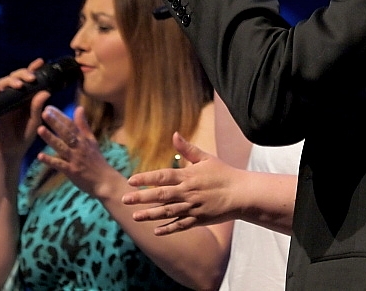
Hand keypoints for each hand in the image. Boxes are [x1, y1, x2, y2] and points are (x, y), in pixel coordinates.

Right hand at [0, 58, 50, 157]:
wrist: (12, 149)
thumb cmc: (26, 134)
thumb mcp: (35, 121)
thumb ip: (38, 107)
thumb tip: (45, 92)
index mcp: (29, 95)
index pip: (31, 77)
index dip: (33, 68)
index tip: (40, 62)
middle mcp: (17, 94)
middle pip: (16, 76)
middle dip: (23, 73)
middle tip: (31, 78)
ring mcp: (5, 99)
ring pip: (3, 82)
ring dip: (10, 81)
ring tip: (19, 86)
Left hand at [36, 105, 120, 198]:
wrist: (105, 181)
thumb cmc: (97, 160)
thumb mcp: (92, 140)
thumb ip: (84, 125)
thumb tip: (79, 108)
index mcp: (83, 139)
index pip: (71, 124)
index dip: (60, 116)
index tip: (49, 107)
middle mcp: (79, 147)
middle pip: (66, 133)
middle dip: (55, 123)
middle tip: (44, 112)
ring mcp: (75, 159)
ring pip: (61, 146)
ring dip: (51, 138)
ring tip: (40, 129)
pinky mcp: (72, 171)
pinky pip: (60, 165)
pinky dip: (50, 160)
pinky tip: (40, 156)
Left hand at [121, 132, 242, 233]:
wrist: (241, 193)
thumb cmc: (223, 173)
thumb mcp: (206, 158)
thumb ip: (188, 149)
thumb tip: (174, 134)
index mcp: (188, 176)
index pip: (163, 176)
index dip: (146, 178)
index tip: (131, 181)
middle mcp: (188, 192)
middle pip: (161, 195)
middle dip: (142, 198)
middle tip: (124, 199)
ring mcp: (193, 207)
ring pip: (168, 212)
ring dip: (150, 215)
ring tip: (135, 216)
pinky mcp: (199, 219)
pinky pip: (181, 225)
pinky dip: (168, 228)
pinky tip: (156, 231)